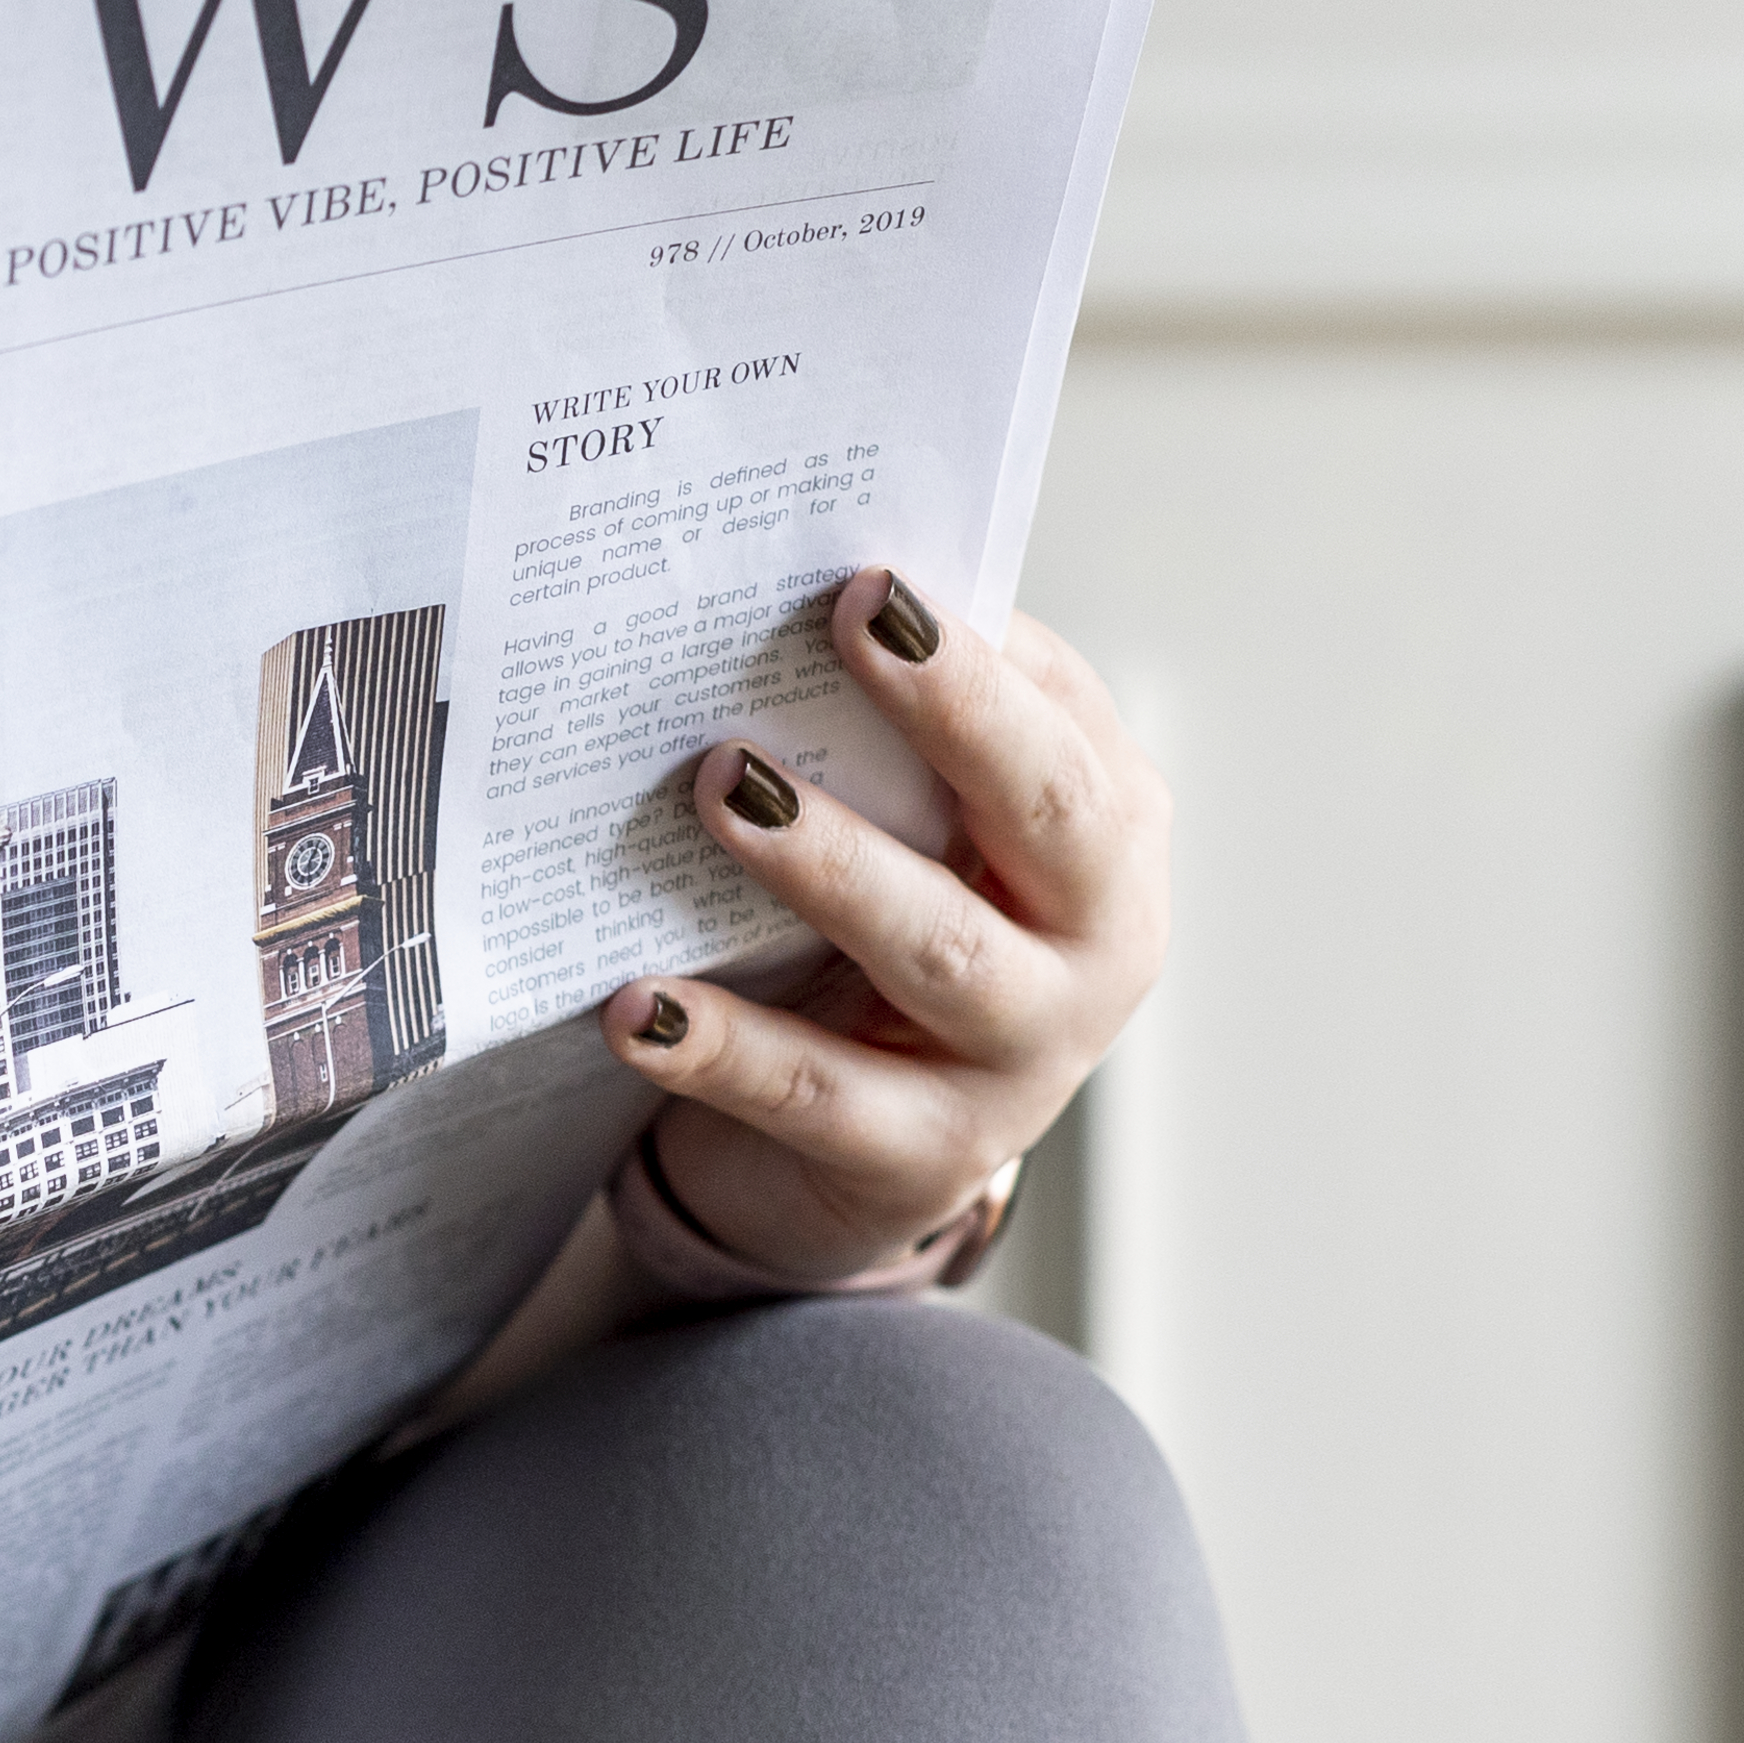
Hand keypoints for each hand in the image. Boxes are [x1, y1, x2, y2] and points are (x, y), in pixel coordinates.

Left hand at [604, 568, 1168, 1284]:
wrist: (863, 1161)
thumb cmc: (899, 938)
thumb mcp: (931, 839)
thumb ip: (906, 740)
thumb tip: (805, 605)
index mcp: (1108, 838)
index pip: (1063, 724)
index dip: (980, 655)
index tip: (874, 580)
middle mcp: (1098, 947)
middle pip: (1049, 813)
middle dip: (956, 711)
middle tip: (850, 625)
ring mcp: (1021, 1064)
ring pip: (938, 950)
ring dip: (830, 861)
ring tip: (720, 788)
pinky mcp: (923, 1161)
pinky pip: (813, 1095)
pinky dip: (720, 1046)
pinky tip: (635, 1006)